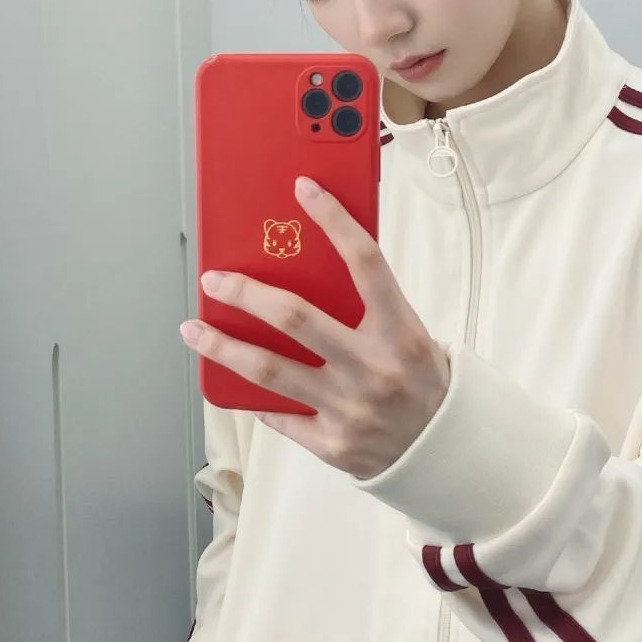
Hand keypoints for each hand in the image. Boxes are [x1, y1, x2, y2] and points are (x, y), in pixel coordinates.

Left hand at [180, 175, 450, 480]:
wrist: (448, 452)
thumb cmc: (423, 381)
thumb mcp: (410, 334)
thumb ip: (368, 305)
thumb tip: (306, 265)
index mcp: (400, 331)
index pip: (365, 261)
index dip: (334, 220)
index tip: (303, 189)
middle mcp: (373, 368)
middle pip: (295, 318)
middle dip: (245, 294)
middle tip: (213, 278)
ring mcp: (350, 409)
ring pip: (269, 370)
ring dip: (223, 347)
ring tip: (193, 330)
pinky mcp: (332, 443)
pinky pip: (279, 415)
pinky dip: (254, 395)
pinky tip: (230, 379)